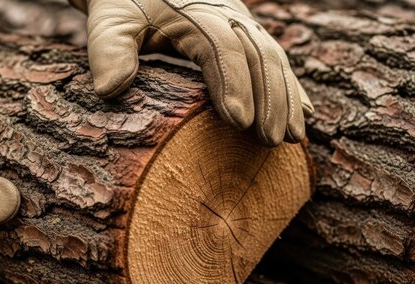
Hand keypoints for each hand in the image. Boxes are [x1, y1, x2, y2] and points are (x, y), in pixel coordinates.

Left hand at [70, 0, 313, 145]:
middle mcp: (225, 13)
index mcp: (193, 12)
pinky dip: (290, 86)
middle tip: (270, 139)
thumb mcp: (109, 21)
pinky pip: (274, 58)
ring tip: (292, 137)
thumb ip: (109, 50)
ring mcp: (239, 22)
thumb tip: (111, 90)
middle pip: (257, 53)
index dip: (233, 83)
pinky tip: (304, 114)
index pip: (220, 47)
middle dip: (269, 97)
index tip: (238, 122)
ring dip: (286, 97)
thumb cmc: (122, 4)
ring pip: (273, 57)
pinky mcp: (244, 32)